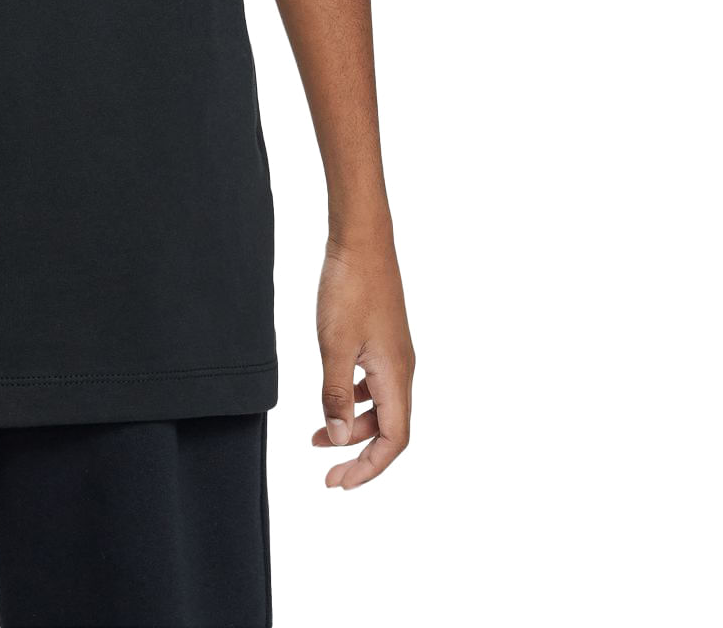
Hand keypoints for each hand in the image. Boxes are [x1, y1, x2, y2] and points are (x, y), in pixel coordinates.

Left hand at [311, 234, 413, 488]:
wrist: (362, 239)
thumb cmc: (350, 287)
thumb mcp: (334, 344)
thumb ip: (335, 393)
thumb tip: (340, 438)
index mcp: (396, 376)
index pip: (393, 441)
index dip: (369, 468)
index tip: (339, 482)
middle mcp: (402, 369)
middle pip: (389, 429)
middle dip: (359, 454)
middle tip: (327, 471)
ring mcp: (394, 353)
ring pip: (381, 406)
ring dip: (354, 427)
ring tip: (319, 436)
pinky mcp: (384, 338)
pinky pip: (375, 383)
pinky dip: (355, 399)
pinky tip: (333, 395)